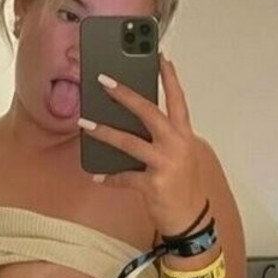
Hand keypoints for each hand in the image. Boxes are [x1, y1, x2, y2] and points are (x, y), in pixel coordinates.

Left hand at [79, 52, 206, 235]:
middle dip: (125, 94)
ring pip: (130, 142)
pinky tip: (97, 175)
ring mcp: (166, 164)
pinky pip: (124, 177)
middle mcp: (177, 145)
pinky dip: (110, 177)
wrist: (193, 221)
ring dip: (104, 132)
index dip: (169, 78)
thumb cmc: (183, 186)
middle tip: (104, 80)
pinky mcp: (154, 185)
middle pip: (149, 112)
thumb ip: (161, 139)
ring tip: (84, 123)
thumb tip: (130, 124)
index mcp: (184, 135)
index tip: (160, 57)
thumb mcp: (179, 157)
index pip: (177, 100)